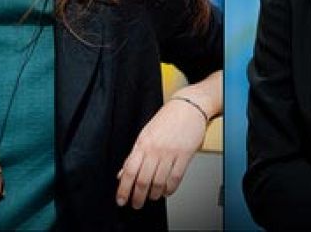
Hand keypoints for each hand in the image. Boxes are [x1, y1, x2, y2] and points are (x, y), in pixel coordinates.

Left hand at [115, 94, 208, 208]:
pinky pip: (175, 178)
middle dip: (138, 197)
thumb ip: (134, 154)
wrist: (188, 106)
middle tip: (136, 204)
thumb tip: (123, 172)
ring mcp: (170, 153)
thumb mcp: (145, 134)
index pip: (129, 171)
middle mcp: (155, 149)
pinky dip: (169, 189)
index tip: (121, 200)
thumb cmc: (167, 118)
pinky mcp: (185, 156)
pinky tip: (166, 191)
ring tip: (151, 197)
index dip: (123, 188)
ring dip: (154, 195)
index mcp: (143, 143)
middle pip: (143, 180)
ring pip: (159, 182)